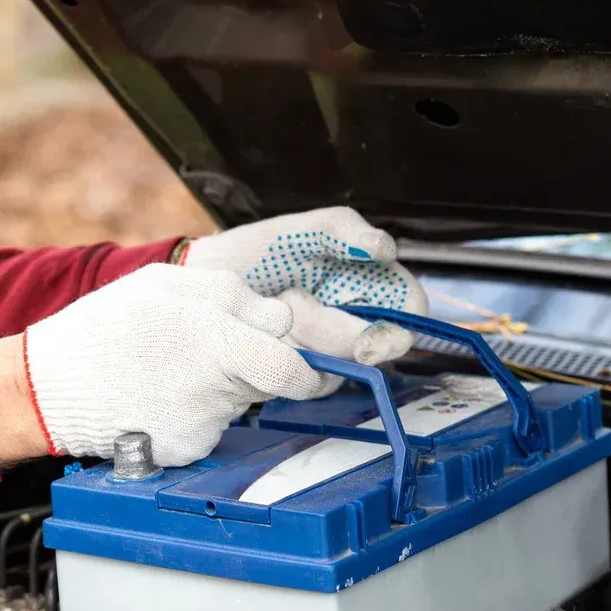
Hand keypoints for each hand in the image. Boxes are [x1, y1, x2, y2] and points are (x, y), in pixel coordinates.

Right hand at [0, 264, 330, 467]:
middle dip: (263, 370)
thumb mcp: (166, 283)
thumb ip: (232, 295)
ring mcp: (200, 425)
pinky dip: (196, 413)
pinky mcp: (184, 451)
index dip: (307, 368)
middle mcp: (215, 388)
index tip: (313, 366)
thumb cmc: (105, 329)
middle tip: (226, 356)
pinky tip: (161, 398)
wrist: (48, 388)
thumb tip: (279, 316)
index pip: (292, 367)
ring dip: (223, 386)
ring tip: (172, 370)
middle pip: (270, 384)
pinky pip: (210, 427)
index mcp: (216, 338)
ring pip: (239, 402)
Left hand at [176, 207, 428, 363]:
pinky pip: (308, 380)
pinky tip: (264, 329)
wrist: (203, 277)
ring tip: (275, 304)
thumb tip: (386, 248)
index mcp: (366, 283)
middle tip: (298, 305)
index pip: (408, 308)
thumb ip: (342, 230)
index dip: (403, 323)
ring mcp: (326, 350)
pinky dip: (285, 355)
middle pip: (378, 345)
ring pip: (340, 362)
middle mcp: (353, 320)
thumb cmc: (256, 251)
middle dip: (339, 331)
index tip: (376, 332)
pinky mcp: (297, 374)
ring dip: (306, 335)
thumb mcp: (299, 230)